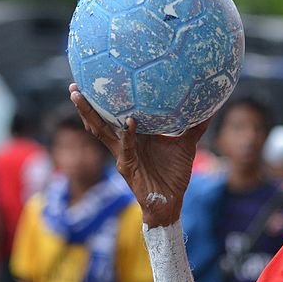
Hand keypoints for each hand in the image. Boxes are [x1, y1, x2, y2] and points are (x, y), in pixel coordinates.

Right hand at [69, 83, 210, 227]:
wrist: (171, 201)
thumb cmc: (175, 174)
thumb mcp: (186, 145)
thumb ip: (195, 126)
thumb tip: (209, 107)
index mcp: (134, 137)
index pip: (113, 115)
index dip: (102, 101)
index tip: (94, 80)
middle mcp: (124, 144)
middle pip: (99, 122)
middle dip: (85, 106)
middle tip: (73, 87)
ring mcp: (123, 155)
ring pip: (102, 133)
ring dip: (90, 116)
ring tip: (81, 98)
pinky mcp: (127, 167)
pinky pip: (126, 148)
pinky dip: (128, 135)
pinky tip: (130, 122)